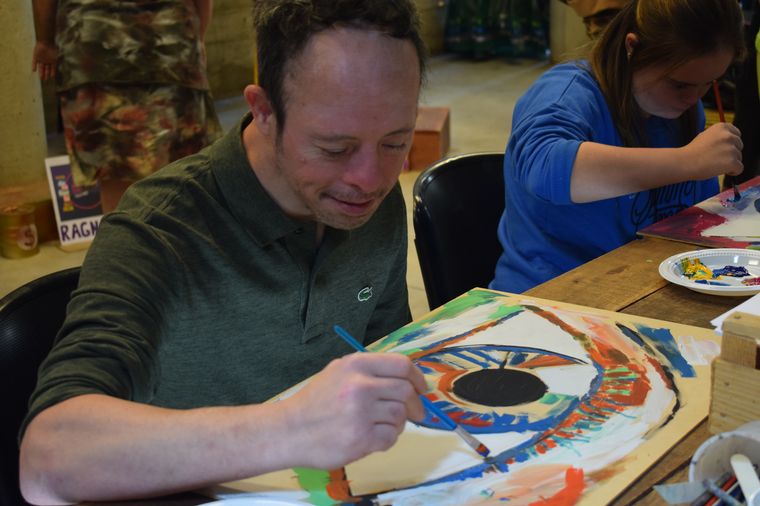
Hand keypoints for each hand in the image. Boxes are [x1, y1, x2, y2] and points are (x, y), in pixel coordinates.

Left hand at [32, 41, 57, 80]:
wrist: (46, 41)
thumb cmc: (53, 47)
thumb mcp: (57, 55)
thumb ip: (57, 60)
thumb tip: (61, 64)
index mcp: (52, 61)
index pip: (52, 68)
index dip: (52, 73)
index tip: (52, 78)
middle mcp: (47, 61)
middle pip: (46, 69)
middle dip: (46, 74)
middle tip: (45, 80)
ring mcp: (41, 59)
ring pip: (41, 67)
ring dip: (41, 72)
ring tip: (41, 77)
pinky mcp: (36, 56)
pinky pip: (34, 62)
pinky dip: (34, 66)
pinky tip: (34, 70)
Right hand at [281, 352, 426, 469]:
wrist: (289, 430)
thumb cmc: (315, 401)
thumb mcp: (338, 371)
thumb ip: (370, 371)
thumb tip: (407, 378)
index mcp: (356, 365)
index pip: (402, 365)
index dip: (417, 378)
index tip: (422, 388)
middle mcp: (360, 385)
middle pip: (406, 391)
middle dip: (416, 404)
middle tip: (417, 412)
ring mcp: (361, 413)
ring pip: (400, 415)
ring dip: (398, 422)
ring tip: (381, 424)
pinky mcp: (361, 438)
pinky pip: (391, 437)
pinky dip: (388, 438)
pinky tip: (373, 437)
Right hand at [681, 122, 743, 177]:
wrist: (684, 162)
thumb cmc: (692, 152)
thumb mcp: (705, 136)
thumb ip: (719, 136)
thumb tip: (729, 142)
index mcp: (722, 127)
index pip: (737, 134)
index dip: (730, 143)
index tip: (721, 149)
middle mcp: (729, 136)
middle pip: (739, 146)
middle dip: (731, 153)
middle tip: (715, 158)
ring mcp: (731, 149)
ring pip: (739, 158)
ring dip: (729, 163)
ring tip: (714, 164)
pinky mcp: (732, 161)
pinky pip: (739, 168)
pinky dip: (732, 172)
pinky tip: (719, 170)